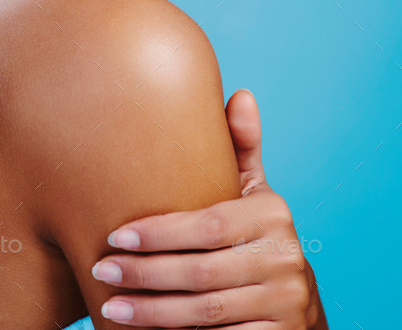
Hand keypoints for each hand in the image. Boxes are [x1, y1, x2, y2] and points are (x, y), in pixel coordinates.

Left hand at [92, 89, 326, 327]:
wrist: (299, 305)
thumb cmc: (258, 237)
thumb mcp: (254, 194)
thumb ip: (243, 148)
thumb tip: (240, 93)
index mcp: (273, 215)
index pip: (208, 225)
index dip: (159, 233)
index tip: (116, 237)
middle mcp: (285, 258)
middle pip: (202, 271)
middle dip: (146, 274)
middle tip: (102, 271)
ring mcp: (285, 303)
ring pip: (207, 311)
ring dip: (153, 312)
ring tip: (112, 306)